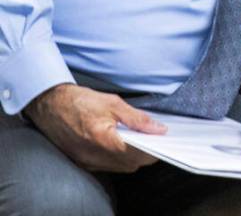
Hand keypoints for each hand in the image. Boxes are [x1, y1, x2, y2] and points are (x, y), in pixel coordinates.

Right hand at [24, 83, 164, 171]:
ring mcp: (87, 161)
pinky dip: (118, 158)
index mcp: (104, 140)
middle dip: (146, 153)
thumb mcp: (113, 103)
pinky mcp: (81, 162)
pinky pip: (107, 166)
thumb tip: (158, 129)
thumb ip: (138, 119)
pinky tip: (122, 144)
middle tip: (153, 137)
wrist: (49, 105)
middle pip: (131, 164)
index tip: (163, 139)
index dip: (154, 149)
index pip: (138, 154)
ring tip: (139, 139)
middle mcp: (94, 156)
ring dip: (132, 157)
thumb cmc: (79, 101)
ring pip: (120, 167)